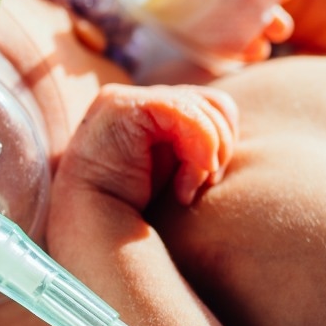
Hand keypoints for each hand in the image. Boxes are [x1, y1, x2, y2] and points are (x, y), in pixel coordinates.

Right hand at [57, 84, 237, 210]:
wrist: (96, 228)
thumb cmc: (135, 204)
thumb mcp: (174, 165)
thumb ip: (193, 137)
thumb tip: (229, 120)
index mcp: (147, 109)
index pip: (210, 104)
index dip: (223, 139)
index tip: (208, 180)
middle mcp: (135, 97)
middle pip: (213, 103)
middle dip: (221, 147)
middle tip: (203, 184)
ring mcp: (125, 97)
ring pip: (204, 107)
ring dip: (208, 153)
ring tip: (187, 188)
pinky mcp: (122, 105)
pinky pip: (185, 112)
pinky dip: (198, 147)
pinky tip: (183, 186)